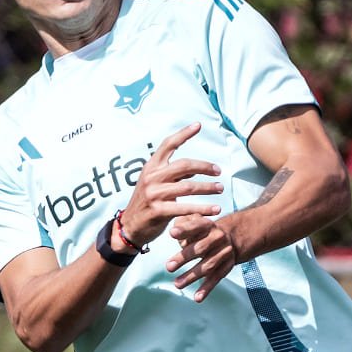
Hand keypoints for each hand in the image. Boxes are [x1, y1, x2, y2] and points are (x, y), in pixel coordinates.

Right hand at [117, 123, 222, 250]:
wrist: (130, 226)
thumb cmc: (148, 202)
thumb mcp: (155, 183)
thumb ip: (173, 174)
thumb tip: (195, 167)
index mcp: (151, 166)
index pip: (167, 144)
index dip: (183, 134)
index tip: (198, 125)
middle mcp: (151, 177)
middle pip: (184, 165)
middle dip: (205, 167)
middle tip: (219, 171)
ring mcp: (154, 194)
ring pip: (188, 187)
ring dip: (208, 188)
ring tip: (220, 189)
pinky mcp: (158, 211)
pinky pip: (186, 208)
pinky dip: (203, 209)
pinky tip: (216, 210)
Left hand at [166, 216, 238, 302]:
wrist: (230, 237)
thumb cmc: (202, 231)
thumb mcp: (193, 222)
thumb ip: (182, 224)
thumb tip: (173, 232)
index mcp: (207, 225)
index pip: (195, 226)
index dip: (184, 230)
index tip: (172, 233)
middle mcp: (217, 238)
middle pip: (200, 248)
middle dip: (183, 258)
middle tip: (168, 267)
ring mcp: (224, 252)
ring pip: (207, 266)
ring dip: (192, 276)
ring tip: (177, 284)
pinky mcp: (227, 266)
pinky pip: (216, 278)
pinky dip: (207, 289)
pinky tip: (197, 298)